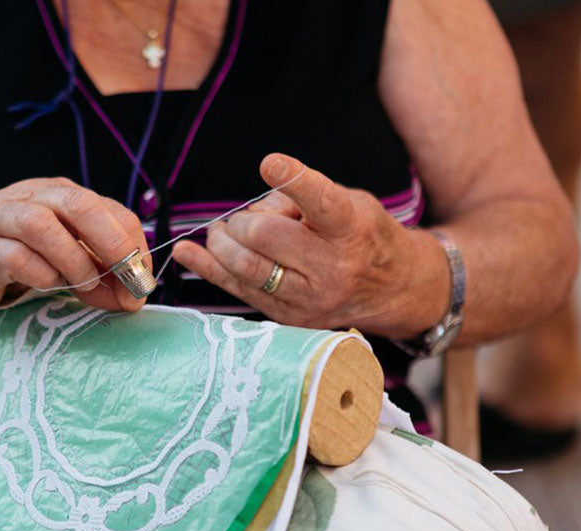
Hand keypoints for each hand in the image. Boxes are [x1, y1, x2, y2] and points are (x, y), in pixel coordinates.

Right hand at [0, 178, 149, 313]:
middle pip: (78, 204)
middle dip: (111, 242)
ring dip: (73, 260)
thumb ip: (101, 276)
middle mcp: (33, 197)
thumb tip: (134, 298)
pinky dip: (41, 275)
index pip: (108, 208)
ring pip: (42, 225)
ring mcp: (2, 219)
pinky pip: (15, 257)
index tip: (142, 279)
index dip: (132, 243)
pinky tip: (48, 285)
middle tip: (127, 277)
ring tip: (84, 285)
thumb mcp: (69, 265)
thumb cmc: (22, 262)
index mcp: (61, 194)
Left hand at [172, 153, 445, 335]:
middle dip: (242, 222)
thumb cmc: (362, 234)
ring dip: (222, 244)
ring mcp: (310, 298)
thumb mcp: (349, 202)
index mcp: (350, 228)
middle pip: (265, 237)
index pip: (320, 202)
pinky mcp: (291, 318)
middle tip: (242, 221)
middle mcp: (332, 267)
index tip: (270, 162)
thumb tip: (251, 212)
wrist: (393, 287)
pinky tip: (187, 253)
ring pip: (246, 268)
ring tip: (222, 233)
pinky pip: (238, 292)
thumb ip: (303, 199)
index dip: (293, 180)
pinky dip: (208, 269)